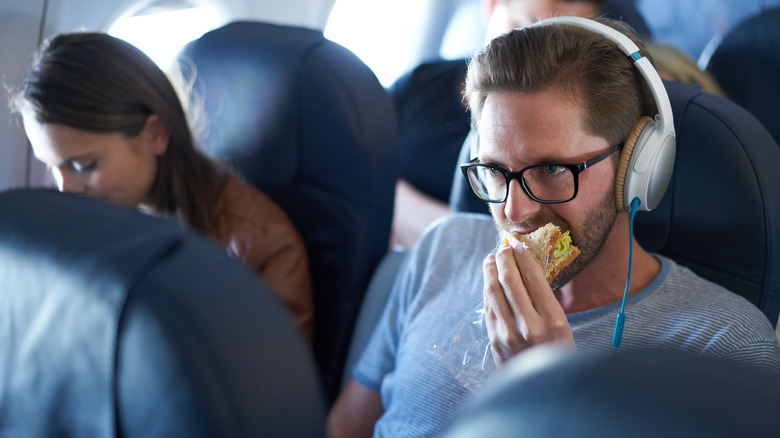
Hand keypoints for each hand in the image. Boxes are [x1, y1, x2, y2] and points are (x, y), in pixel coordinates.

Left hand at [482, 243, 575, 365]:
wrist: (542, 390)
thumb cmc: (558, 354)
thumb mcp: (563, 328)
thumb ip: (547, 302)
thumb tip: (528, 270)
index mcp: (553, 320)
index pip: (533, 278)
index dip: (523, 257)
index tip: (519, 246)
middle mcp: (530, 326)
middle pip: (510, 281)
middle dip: (504, 259)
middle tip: (503, 247)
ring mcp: (509, 334)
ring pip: (494, 292)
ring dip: (490, 271)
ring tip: (491, 259)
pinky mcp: (495, 341)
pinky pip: (489, 308)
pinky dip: (487, 290)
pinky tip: (488, 281)